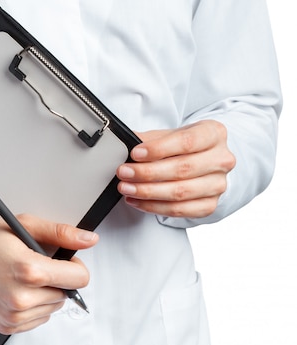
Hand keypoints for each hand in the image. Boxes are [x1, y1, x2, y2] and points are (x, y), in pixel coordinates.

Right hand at [0, 216, 97, 334]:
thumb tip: (87, 239)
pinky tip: (15, 288)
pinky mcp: (8, 326)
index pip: (79, 278)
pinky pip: (38, 319)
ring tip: (20, 275)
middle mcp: (23, 298)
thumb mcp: (21, 224)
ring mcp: (14, 315)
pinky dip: (33, 305)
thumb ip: (59, 232)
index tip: (62, 258)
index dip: (74, 264)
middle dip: (56, 277)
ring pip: (53, 307)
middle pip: (67, 293)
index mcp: (29, 270)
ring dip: (45, 292)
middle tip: (33, 262)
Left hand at [116, 120, 235, 217]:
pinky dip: (154, 207)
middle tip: (124, 172)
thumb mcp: (167, 135)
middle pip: (183, 169)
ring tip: (126, 188)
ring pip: (180, 192)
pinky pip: (180, 210)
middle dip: (148, 172)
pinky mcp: (210, 205)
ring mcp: (218, 184)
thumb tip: (122, 146)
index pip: (187, 141)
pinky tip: (136, 201)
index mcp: (214, 133)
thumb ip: (148, 139)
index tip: (135, 153)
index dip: (159, 149)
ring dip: (148, 192)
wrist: (200, 159)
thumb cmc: (182, 145)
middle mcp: (221, 159)